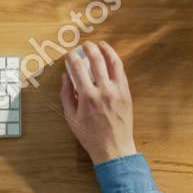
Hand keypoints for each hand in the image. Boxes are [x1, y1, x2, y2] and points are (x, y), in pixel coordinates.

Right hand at [60, 41, 136, 163]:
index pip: (78, 69)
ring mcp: (117, 91)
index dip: (73, 58)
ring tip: (101, 44)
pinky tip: (111, 58)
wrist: (113, 148)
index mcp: (88, 97)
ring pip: (113, 63)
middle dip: (90, 49)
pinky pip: (122, 73)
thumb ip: (66, 95)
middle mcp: (104, 91)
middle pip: (97, 61)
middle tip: (85, 45)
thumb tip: (65, 77)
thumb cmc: (90, 135)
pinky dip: (116, 62)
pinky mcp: (126, 94)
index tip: (70, 55)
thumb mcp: (71, 117)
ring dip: (107, 50)